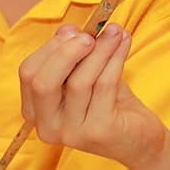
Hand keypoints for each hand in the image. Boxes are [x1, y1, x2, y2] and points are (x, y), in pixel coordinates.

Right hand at [18, 23, 168, 169]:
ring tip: (116, 33)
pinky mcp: (99, 132)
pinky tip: (124, 44)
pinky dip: (115, 59)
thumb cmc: (110, 104)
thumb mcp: (88, 74)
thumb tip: (68, 30)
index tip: (75, 32)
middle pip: (43, 82)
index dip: (50, 48)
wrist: (141, 139)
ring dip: (100, 50)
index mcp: (36, 111)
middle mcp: (47, 127)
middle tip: (90, 36)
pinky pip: (104, 85)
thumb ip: (73, 54)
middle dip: (67, 51)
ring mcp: (72, 133)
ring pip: (79, 81)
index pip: (28, 73)